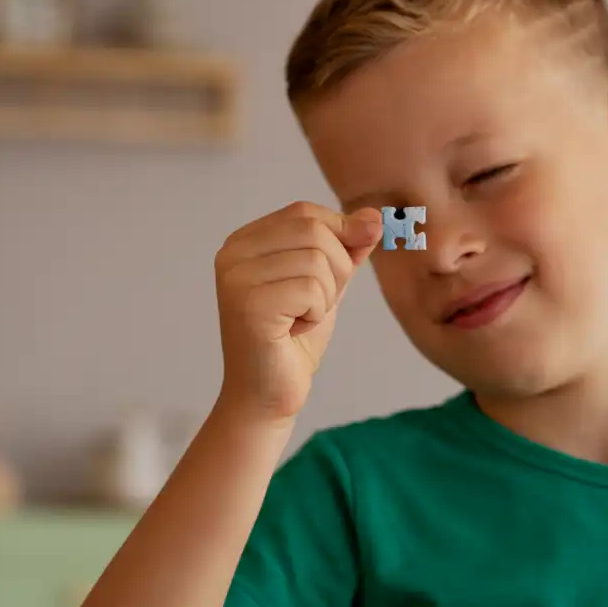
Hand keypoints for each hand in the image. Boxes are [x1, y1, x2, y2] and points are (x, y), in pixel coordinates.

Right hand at [213, 202, 381, 427]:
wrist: (270, 393)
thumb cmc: (293, 340)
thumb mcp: (328, 284)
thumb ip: (347, 248)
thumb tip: (374, 216)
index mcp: (245, 242)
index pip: (305, 212)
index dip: (340, 231)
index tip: (348, 264)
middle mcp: (232, 253)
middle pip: (314, 231)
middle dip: (337, 270)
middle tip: (317, 305)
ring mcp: (236, 278)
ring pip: (317, 260)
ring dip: (326, 297)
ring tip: (301, 319)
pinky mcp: (249, 304)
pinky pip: (311, 289)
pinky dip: (316, 314)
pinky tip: (294, 330)